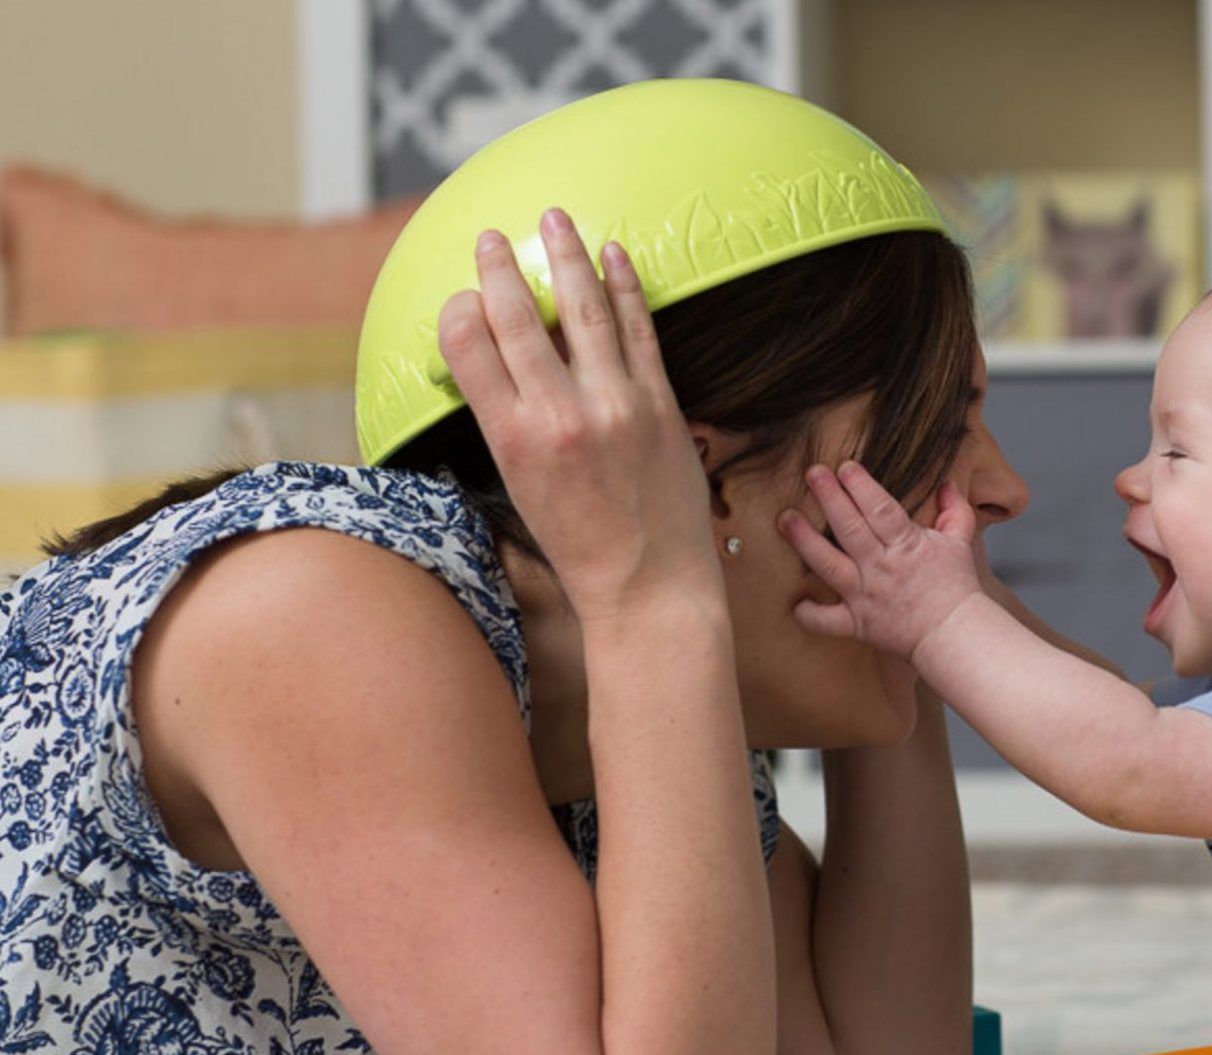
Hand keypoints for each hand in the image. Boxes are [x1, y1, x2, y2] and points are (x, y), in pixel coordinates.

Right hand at [437, 208, 719, 622]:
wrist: (649, 587)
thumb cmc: (578, 544)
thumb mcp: (518, 484)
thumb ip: (505, 418)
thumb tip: (492, 359)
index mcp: (510, 437)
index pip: (467, 343)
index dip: (460, 308)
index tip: (465, 294)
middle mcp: (558, 414)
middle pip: (516, 316)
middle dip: (500, 268)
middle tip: (492, 237)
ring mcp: (614, 405)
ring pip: (581, 308)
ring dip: (566, 255)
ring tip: (554, 219)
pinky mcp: (660, 404)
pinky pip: (639, 329)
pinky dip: (624, 286)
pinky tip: (614, 255)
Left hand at [778, 462, 983, 659]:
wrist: (954, 635)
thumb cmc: (956, 588)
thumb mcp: (961, 541)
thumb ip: (954, 509)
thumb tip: (945, 484)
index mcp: (906, 546)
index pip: (881, 510)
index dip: (862, 486)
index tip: (845, 466)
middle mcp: (881, 568)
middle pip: (850, 528)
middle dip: (830, 498)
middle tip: (812, 473)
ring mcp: (865, 596)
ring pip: (829, 565)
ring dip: (805, 541)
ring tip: (786, 519)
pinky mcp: (857, 623)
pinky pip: (827, 621)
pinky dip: (810, 614)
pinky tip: (796, 603)